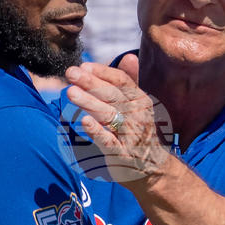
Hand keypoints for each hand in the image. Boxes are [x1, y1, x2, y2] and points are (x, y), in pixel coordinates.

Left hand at [66, 62, 170, 185]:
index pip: (121, 81)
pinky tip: (84, 121)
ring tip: (70, 91)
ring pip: (109, 115)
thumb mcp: (138, 105)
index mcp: (140, 101)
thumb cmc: (139, 132)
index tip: (83, 65)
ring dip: (89, 102)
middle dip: (90, 82)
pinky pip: (109, 141)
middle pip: (113, 95)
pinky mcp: (122, 154)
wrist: (153, 168)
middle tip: (70, 72)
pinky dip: (97, 132)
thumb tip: (129, 56)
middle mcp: (138, 115)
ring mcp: (131, 135)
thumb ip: (131, 82)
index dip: (102, 72)